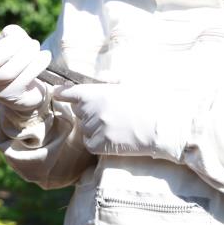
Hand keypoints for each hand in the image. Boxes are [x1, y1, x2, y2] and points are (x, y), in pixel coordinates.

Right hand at [0, 25, 51, 112]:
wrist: (27, 90)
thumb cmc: (15, 60)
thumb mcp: (7, 44)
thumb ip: (7, 35)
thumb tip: (9, 35)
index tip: (4, 35)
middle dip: (12, 46)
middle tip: (28, 41)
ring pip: (9, 71)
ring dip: (28, 53)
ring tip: (35, 46)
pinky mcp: (13, 97)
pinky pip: (25, 78)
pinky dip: (39, 63)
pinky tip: (44, 56)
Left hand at [54, 84, 196, 161]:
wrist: (165, 126)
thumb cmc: (151, 101)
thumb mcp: (131, 82)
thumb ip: (111, 79)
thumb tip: (98, 78)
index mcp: (97, 93)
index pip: (69, 93)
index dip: (62, 93)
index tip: (58, 94)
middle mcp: (92, 111)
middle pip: (78, 112)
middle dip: (87, 111)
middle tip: (109, 111)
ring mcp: (96, 129)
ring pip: (84, 129)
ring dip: (94, 128)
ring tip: (117, 125)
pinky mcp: (102, 145)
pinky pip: (90, 144)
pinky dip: (98, 142)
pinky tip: (114, 137)